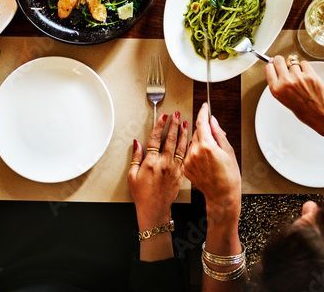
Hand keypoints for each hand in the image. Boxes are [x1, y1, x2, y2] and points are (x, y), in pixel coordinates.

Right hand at [129, 111, 188, 229]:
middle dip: (173, 125)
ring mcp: (174, 168)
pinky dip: (188, 147)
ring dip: (183, 133)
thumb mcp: (132, 175)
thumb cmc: (142, 194)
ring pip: (180, 146)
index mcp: (151, 162)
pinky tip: (190, 141)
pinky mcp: (180, 174)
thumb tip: (137, 143)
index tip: (163, 117)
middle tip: (176, 115)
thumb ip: (135, 157)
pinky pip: (185, 157)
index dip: (160, 126)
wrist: (155, 208)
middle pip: (170, 139)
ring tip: (185, 123)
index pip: (156, 139)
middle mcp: (164, 163)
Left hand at [183, 103, 240, 224]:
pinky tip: (205, 162)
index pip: (201, 122)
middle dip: (204, 131)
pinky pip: (189, 154)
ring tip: (211, 156)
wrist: (222, 196)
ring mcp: (188, 160)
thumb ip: (218, 133)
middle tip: (215, 140)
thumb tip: (212, 121)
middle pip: (196, 132)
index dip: (203, 112)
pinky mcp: (185, 167)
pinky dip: (195, 153)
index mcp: (207, 146)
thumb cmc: (229, 177)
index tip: (204, 107)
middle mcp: (194, 152)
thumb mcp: (228, 151)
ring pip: (192, 143)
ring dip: (199, 143)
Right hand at [265, 57, 323, 143]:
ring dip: (296, 68)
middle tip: (286, 66)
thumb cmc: (306, 112)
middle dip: (282, 62)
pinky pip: (304, 63)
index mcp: (277, 90)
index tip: (274, 64)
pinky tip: (308, 77)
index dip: (272, 65)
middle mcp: (286, 82)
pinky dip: (306, 68)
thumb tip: (278, 73)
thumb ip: (280, 86)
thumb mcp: (286, 101)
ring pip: (293, 62)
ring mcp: (298, 77)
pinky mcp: (310, 74)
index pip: (269, 68)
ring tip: (302, 79)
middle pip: (279, 60)